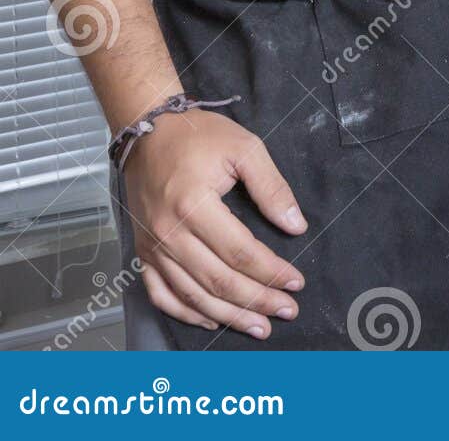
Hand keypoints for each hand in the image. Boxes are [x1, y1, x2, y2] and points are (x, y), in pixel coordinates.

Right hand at [122, 109, 306, 337]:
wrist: (147, 131)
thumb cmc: (197, 136)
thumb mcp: (244, 148)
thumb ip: (271, 187)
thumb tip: (295, 225)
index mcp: (194, 204)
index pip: (240, 252)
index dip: (271, 272)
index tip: (296, 282)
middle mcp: (169, 233)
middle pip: (218, 281)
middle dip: (257, 300)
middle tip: (287, 310)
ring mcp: (153, 246)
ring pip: (193, 295)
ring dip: (228, 316)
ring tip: (259, 325)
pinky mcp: (142, 252)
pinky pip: (162, 295)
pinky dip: (187, 313)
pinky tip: (212, 321)